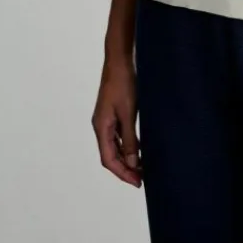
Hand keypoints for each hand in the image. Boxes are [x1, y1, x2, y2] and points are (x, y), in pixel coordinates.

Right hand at [91, 54, 141, 187]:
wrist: (120, 59)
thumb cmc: (123, 83)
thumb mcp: (128, 113)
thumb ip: (129, 138)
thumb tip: (131, 163)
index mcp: (101, 127)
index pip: (108, 159)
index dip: (122, 173)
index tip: (137, 182)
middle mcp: (101, 125)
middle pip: (110, 155)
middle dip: (125, 169)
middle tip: (142, 178)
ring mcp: (106, 119)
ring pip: (114, 146)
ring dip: (126, 158)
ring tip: (142, 167)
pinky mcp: (113, 112)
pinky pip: (118, 135)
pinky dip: (127, 145)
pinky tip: (139, 148)